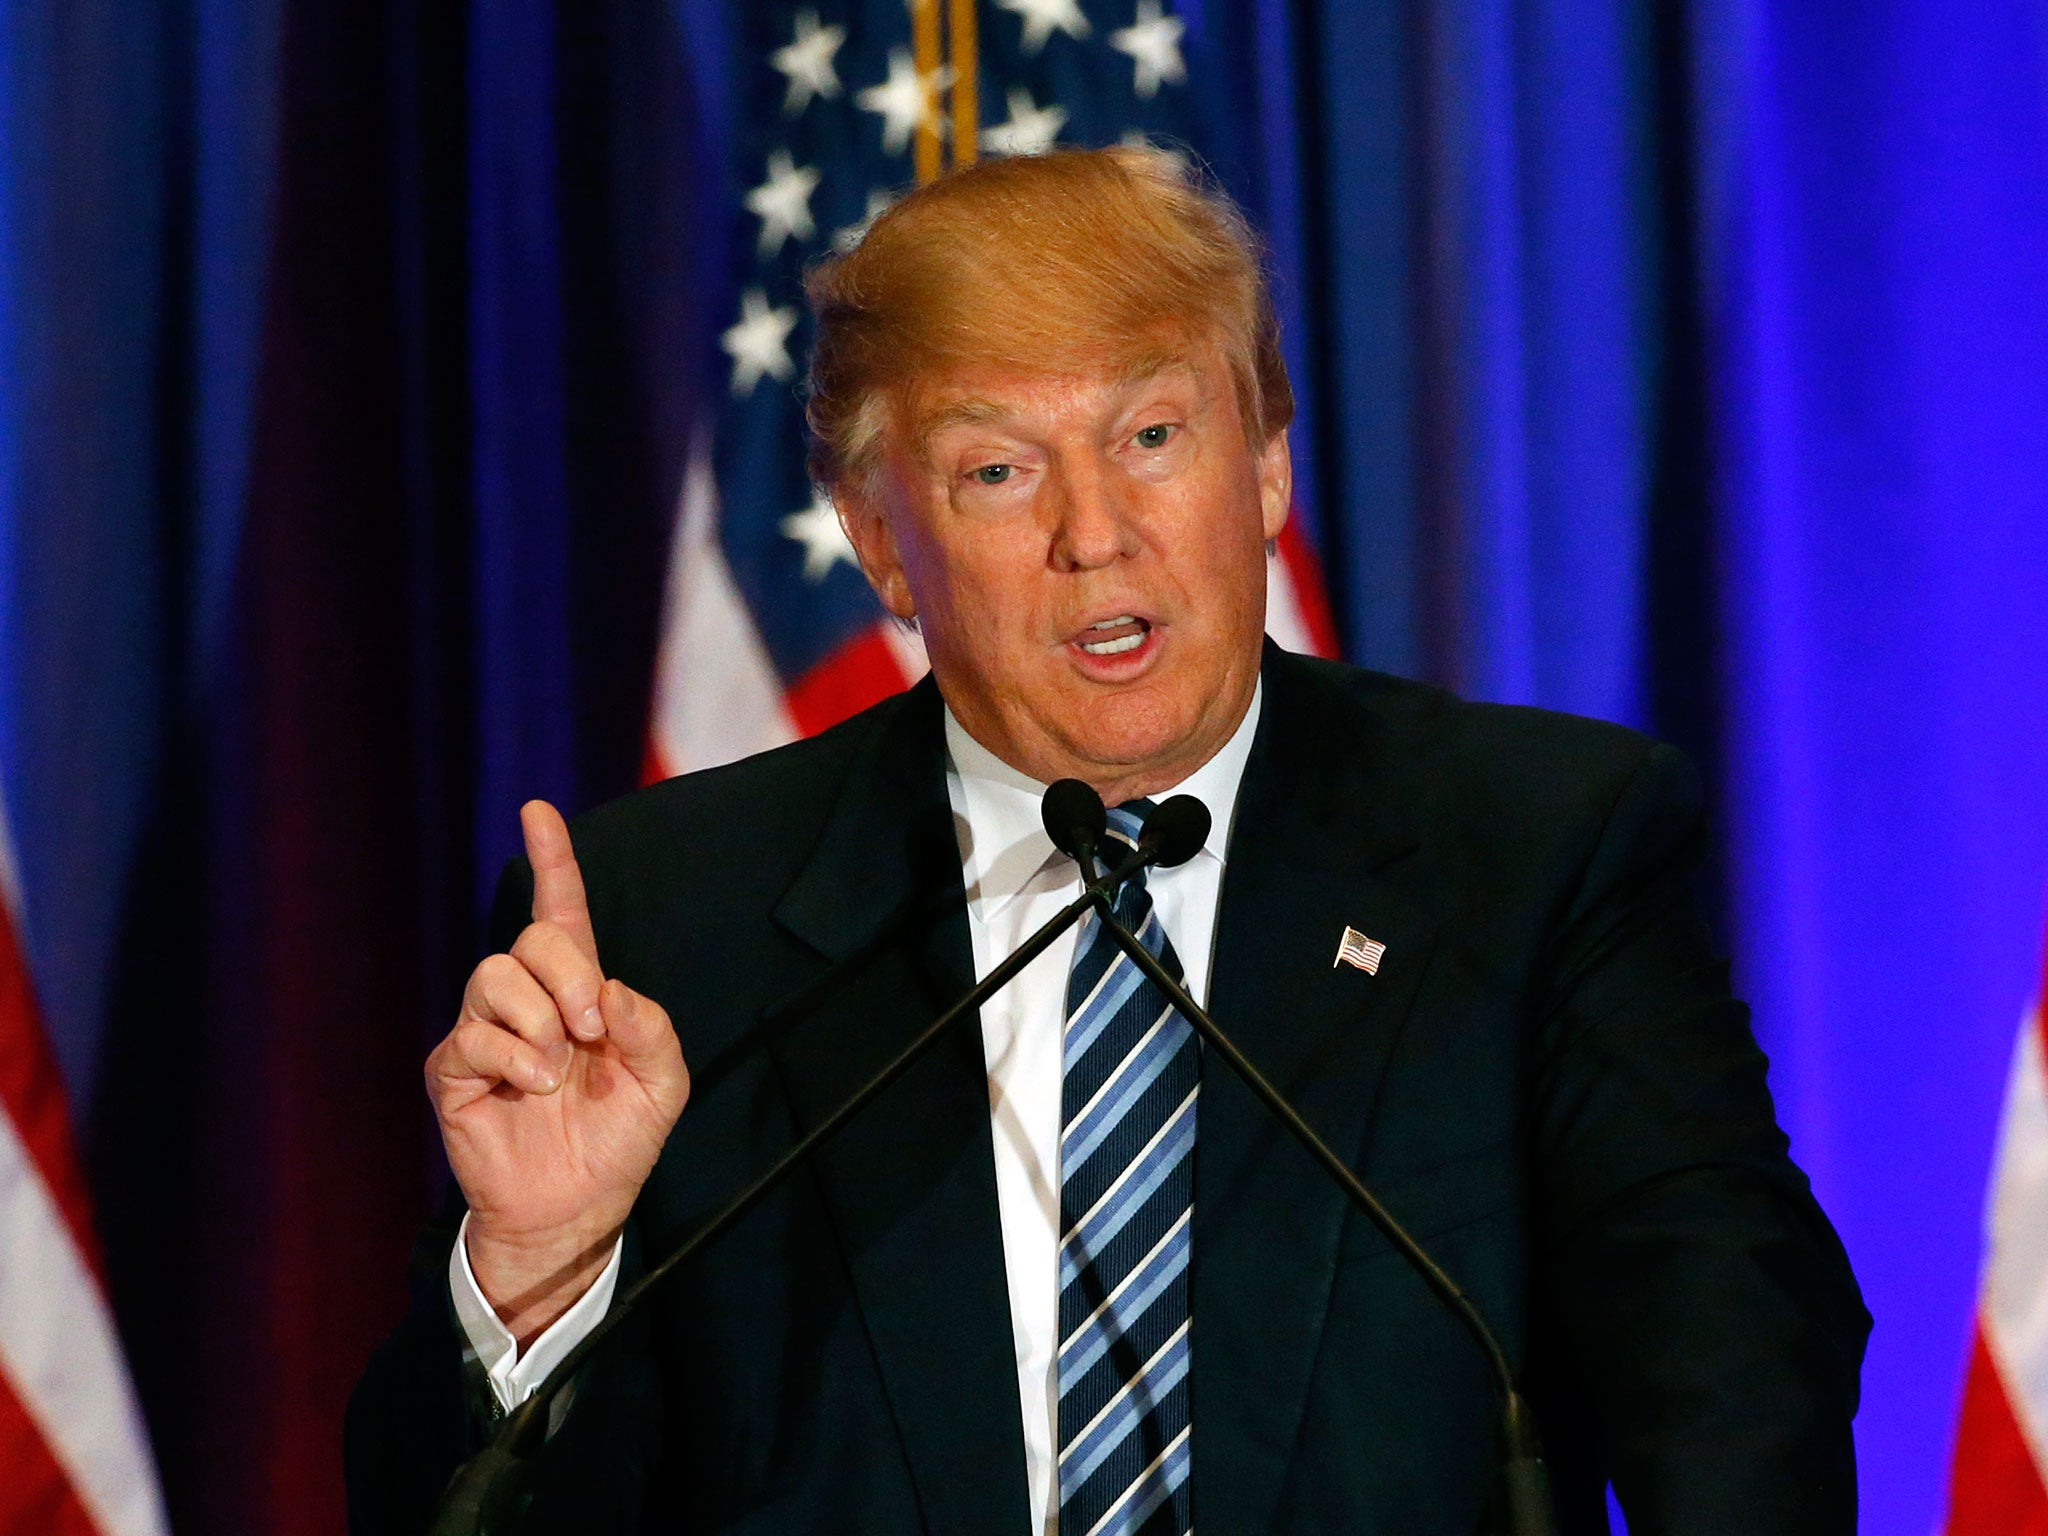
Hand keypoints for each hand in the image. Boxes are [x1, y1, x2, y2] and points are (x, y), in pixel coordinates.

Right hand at [426, 800, 690, 1343]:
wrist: (577, 1207)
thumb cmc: (619, 1140)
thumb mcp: (662, 1082)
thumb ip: (651, 1028)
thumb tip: (611, 990)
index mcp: (578, 991)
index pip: (559, 910)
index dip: (550, 859)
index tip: (538, 811)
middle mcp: (526, 1000)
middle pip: (531, 941)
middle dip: (569, 975)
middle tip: (591, 1028)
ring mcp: (484, 1031)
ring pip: (493, 976)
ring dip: (538, 1020)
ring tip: (556, 1070)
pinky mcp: (452, 1070)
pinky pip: (471, 1034)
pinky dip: (511, 1056)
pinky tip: (531, 1086)